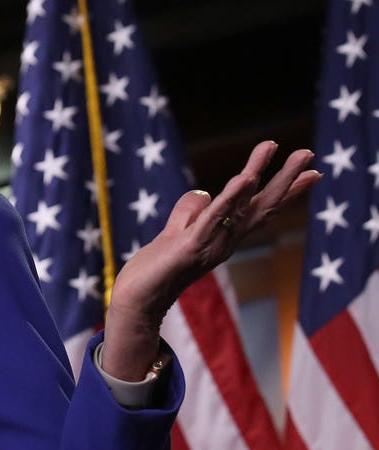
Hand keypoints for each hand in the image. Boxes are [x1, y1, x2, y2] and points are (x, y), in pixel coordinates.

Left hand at [100, 142, 320, 379]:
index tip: (313, 172)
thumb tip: (202, 192)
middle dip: (285, 179)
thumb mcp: (173, 233)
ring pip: (240, 206)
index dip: (286, 191)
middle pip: (261, 206)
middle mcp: (224, 241)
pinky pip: (214, 218)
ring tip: (272, 148)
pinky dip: (230, 198)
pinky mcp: (190, 247)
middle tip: (308, 153)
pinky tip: (245, 178)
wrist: (137, 301)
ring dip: (258, 175)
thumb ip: (188, 213)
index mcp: (224, 236)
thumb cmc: (156, 270)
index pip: (259, 209)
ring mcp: (210, 244)